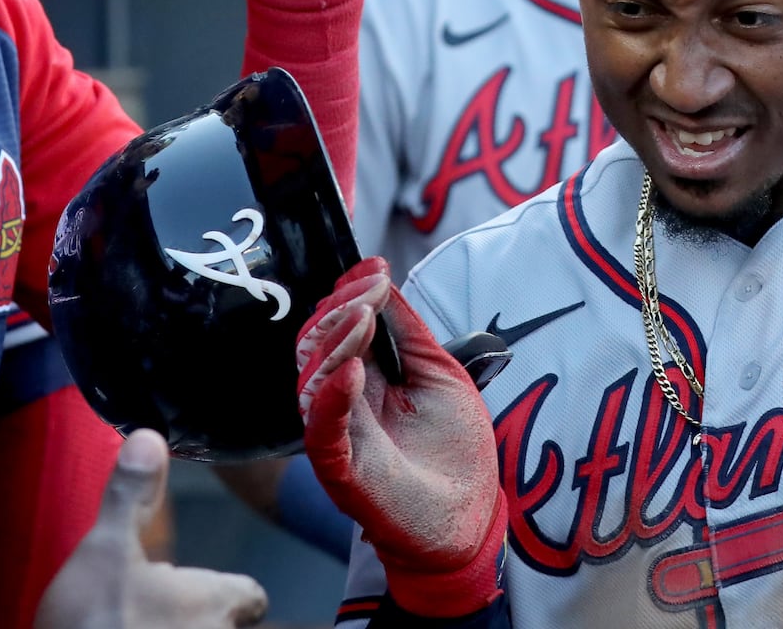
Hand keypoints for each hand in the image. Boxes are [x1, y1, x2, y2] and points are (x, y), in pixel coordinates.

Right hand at [35, 429, 267, 628]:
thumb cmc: (99, 621)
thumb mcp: (107, 549)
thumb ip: (130, 496)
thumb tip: (148, 438)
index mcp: (215, 601)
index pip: (251, 595)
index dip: (233, 591)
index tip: (208, 586)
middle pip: (222, 624)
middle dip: (192, 617)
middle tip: (152, 606)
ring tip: (134, 622)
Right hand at [296, 258, 506, 617]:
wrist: (470, 516)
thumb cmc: (454, 448)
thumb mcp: (439, 372)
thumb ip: (409, 330)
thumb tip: (382, 277)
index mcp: (361, 379)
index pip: (338, 328)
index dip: (350, 293)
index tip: (373, 267)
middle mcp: (340, 404)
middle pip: (316, 348)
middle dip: (341, 311)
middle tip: (369, 288)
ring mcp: (338, 436)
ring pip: (312, 382)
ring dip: (336, 342)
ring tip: (363, 316)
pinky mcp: (342, 471)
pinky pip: (323, 432)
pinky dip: (333, 398)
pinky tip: (352, 370)